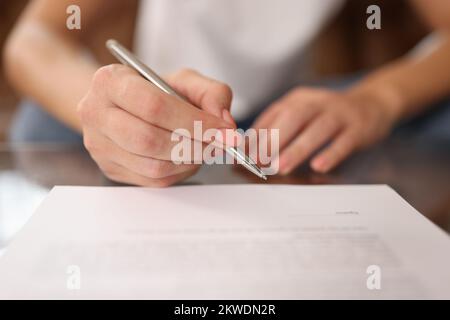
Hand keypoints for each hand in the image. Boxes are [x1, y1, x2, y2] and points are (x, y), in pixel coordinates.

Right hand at [77, 65, 235, 186]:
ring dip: (188, 161)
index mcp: (110, 81)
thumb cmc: (155, 92)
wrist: (124, 106)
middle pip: (149, 139)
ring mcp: (99, 146)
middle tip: (218, 143)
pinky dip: (179, 172)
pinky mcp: (110, 169)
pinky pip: (152, 180)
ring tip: (204, 148)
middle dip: (193, 145)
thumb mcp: (185, 80)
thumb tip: (223, 121)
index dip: (194, 121)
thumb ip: (211, 93)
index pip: (154, 106)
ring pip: (152, 166)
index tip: (223, 129)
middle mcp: (95, 114)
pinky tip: (187, 158)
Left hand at [252, 87, 398, 173]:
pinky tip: (318, 166)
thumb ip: (277, 127)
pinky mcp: (359, 127)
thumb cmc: (328, 115)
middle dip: (274, 140)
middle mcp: (318, 102)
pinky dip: (331, 154)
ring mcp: (340, 113)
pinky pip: (344, 141)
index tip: (245, 154)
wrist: (372, 103)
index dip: (258, 134)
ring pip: (317, 129)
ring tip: (281, 166)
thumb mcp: (302, 114)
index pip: (274, 115)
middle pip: (294, 117)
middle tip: (260, 161)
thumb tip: (249, 148)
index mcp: (299, 99)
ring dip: (297, 149)